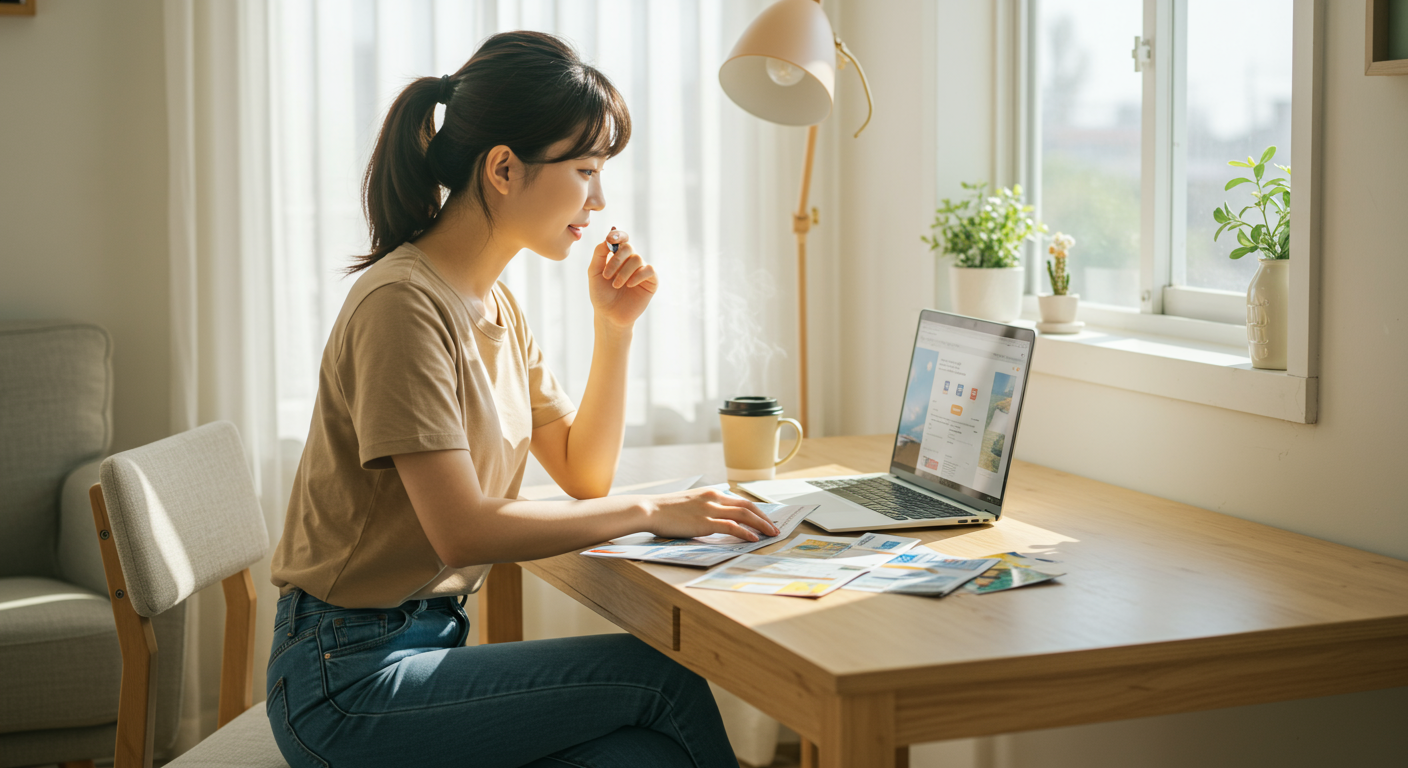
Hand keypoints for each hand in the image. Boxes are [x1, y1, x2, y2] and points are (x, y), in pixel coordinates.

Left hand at [588, 228, 656, 328]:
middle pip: (628, 247)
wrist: (609, 315)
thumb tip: (608, 239)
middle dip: (617, 259)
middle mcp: (630, 260)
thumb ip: (599, 254)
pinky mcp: (651, 281)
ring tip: (616, 285)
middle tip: (606, 275)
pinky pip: (649, 270)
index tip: (610, 239)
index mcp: (617, 256)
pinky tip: (629, 285)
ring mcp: (641, 270)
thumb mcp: (594, 273)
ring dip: (624, 272)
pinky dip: (638, 275)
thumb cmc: (601, 294)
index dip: (617, 235)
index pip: (621, 238)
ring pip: (637, 259)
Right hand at [637, 488, 779, 541]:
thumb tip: (717, 519)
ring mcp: (710, 509)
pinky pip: (731, 526)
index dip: (757, 511)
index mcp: (712, 492)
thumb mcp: (690, 503)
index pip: (741, 500)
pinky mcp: (705, 522)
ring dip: (761, 525)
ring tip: (771, 534)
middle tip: (775, 529)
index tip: (766, 520)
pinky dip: (745, 532)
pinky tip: (754, 539)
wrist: (650, 509)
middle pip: (748, 506)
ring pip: (744, 515)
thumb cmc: (666, 510)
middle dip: (765, 518)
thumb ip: (706, 507)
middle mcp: (714, 498)